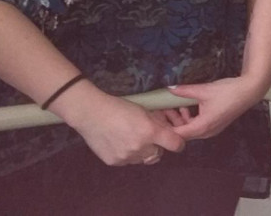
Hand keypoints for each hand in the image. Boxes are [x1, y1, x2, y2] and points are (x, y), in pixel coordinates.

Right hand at [52, 81, 185, 165]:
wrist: (92, 115)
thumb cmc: (120, 108)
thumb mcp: (145, 112)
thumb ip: (158, 124)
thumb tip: (169, 132)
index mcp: (150, 132)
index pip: (175, 145)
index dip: (177, 143)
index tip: (175, 141)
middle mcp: (140, 147)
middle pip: (158, 154)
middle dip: (157, 147)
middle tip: (148, 138)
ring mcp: (126, 157)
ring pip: (143, 159)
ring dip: (142, 152)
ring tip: (131, 139)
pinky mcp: (114, 162)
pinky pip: (128, 161)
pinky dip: (128, 155)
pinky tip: (120, 143)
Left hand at [167, 75, 268, 141]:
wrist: (250, 90)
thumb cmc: (229, 92)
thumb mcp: (204, 90)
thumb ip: (185, 91)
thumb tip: (170, 89)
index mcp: (202, 127)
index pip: (177, 135)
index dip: (165, 129)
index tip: (156, 120)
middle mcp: (206, 132)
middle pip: (183, 134)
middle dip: (172, 123)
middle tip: (164, 111)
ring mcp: (212, 130)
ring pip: (190, 130)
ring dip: (182, 120)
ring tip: (177, 106)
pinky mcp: (216, 125)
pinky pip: (198, 127)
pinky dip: (191, 119)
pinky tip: (189, 106)